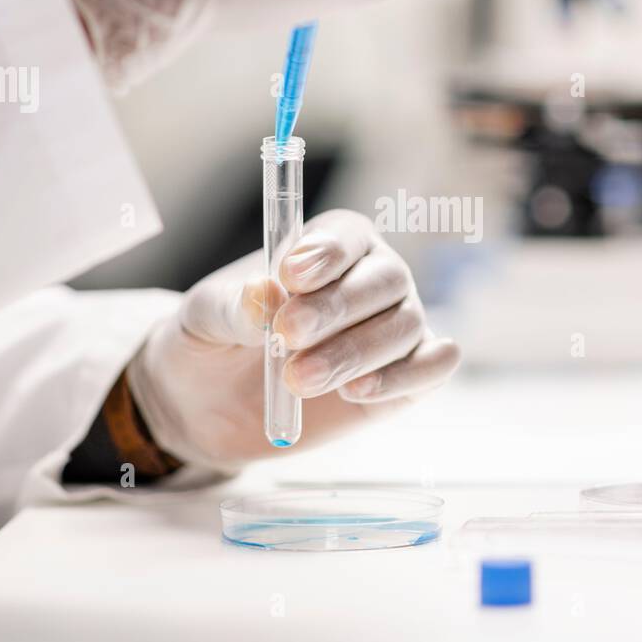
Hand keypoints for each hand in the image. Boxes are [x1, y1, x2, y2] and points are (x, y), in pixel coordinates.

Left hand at [126, 210, 460, 467]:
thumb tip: (265, 294)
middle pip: (386, 279)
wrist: (212, 406)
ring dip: (354, 353)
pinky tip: (355, 392)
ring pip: (405, 326)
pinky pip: (435, 366)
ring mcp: (396, 328)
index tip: (290, 276)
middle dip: (337, 309)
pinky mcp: (408, 378)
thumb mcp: (205, 318)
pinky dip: (404, 376)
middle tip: (286, 337)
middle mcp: (374, 278)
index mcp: (329, 246)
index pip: (348, 234)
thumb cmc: (213, 342)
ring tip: (298, 379)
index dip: (327, 252)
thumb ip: (235, 305)